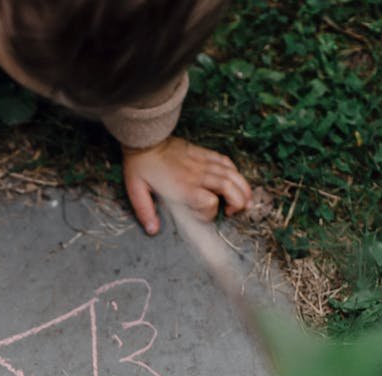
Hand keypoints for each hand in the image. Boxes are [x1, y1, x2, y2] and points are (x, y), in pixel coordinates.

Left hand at [122, 137, 252, 234]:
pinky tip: (235, 180)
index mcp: (182, 187)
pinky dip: (234, 171)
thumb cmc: (140, 166)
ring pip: (232, 174)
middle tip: (233, 212)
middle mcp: (197, 175)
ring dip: (243, 188)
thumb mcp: (136, 191)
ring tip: (246, 201)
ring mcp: (202, 163)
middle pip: (229, 188)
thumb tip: (153, 230)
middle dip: (238, 202)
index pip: (209, 202)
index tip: (204, 217)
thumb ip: (145, 212)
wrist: (145, 138)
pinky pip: (225, 161)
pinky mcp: (203, 153)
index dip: (210, 213)